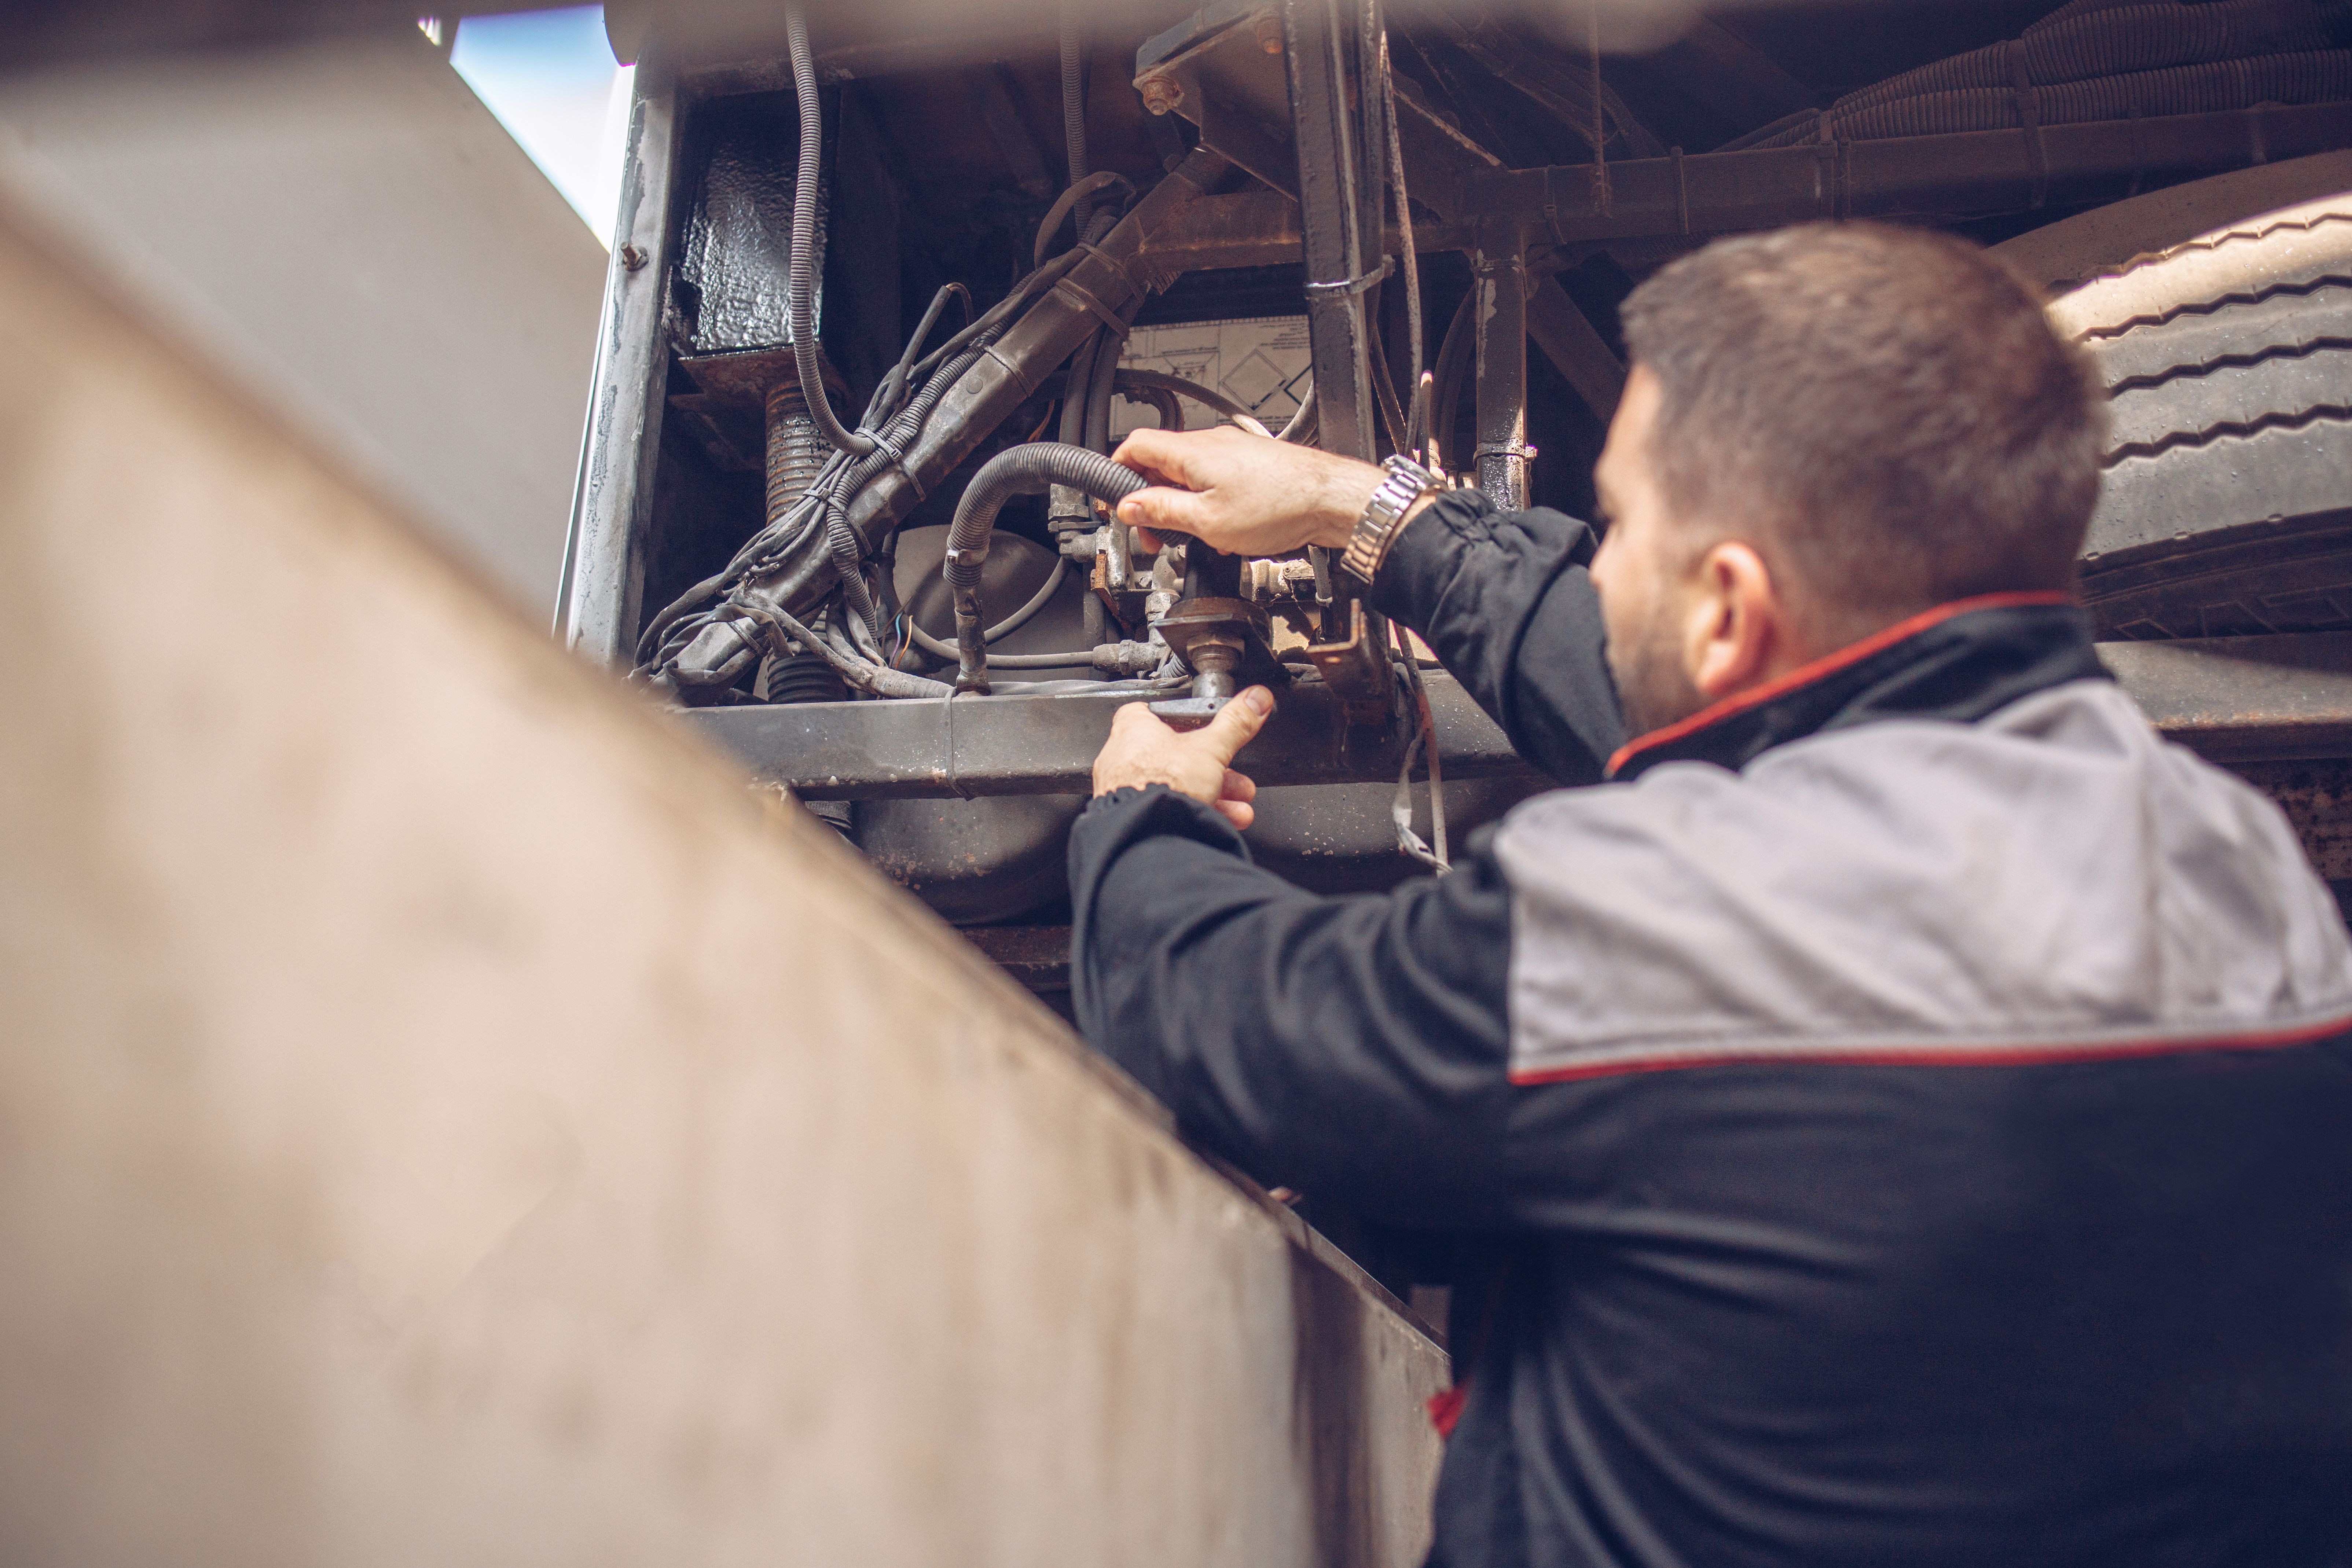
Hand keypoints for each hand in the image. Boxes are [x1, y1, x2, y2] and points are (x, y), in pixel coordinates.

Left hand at [1092, 685, 1274, 828]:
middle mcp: (1124, 758)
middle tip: (1235, 776)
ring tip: (1238, 803)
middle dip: (1215, 768)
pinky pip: (1169, 809)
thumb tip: (1255, 700)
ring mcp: (1126, 791)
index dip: (1185, 719)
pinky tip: (1224, 819)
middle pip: (1177, 755)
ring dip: (1214, 793)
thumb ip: (1235, 723)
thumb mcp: (1212, 748)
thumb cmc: (1163, 787)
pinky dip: (1197, 812)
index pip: (1156, 712)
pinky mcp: (1135, 816)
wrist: (1148, 835)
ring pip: (1176, 786)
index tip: (1207, 727)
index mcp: (1134, 730)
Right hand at [1111, 426, 1385, 557]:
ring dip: (1184, 508)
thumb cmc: (1280, 504)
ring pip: (1190, 477)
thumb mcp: (1207, 520)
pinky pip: (1217, 483)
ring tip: (1194, 535)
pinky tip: (1225, 531)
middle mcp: (1211, 444)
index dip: (1117, 472)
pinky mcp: (1253, 466)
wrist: (1331, 500)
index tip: (1115, 500)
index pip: (1135, 446)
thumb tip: (1130, 506)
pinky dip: (1211, 506)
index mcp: (1191, 451)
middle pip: (1161, 466)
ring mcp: (1233, 453)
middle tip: (1154, 533)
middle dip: (1152, 501)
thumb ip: (1162, 510)